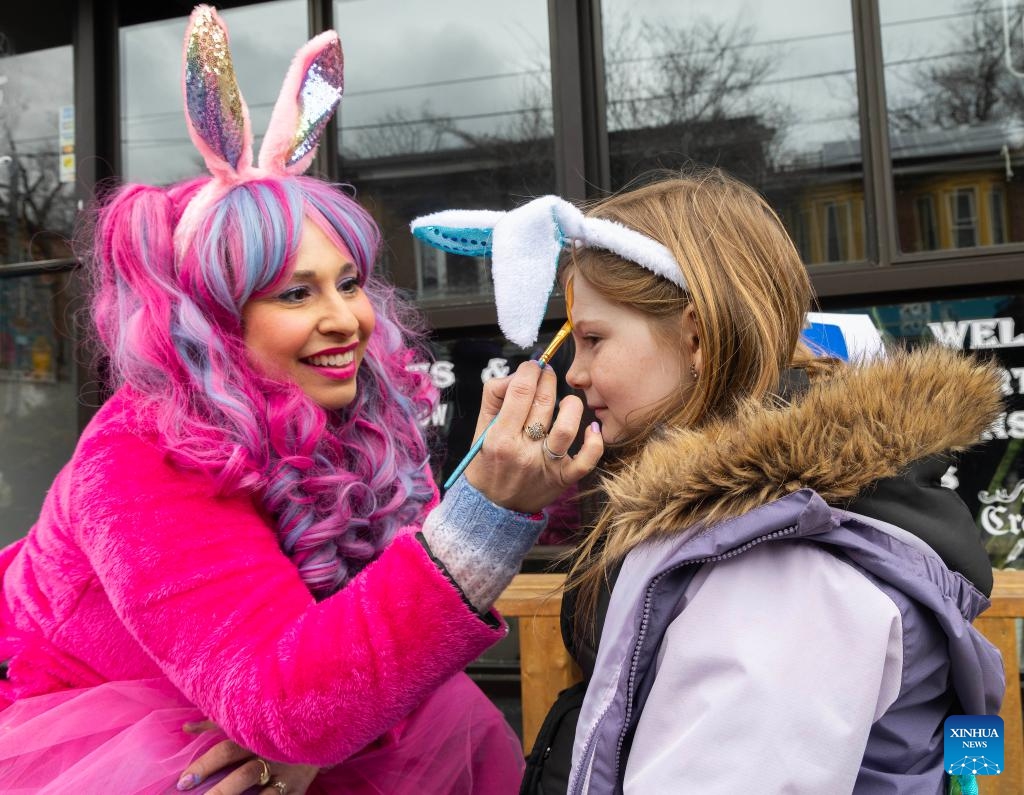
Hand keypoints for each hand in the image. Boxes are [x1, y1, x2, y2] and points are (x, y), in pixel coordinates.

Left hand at [176, 721, 317, 794]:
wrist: (319, 726)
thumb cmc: (274, 724)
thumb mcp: (247, 721)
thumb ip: (216, 724)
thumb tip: (186, 727)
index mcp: (255, 737)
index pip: (225, 751)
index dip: (204, 766)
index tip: (183, 782)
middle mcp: (270, 755)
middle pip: (243, 776)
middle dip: (221, 792)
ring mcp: (286, 775)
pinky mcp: (297, 788)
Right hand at [465, 360, 601, 513]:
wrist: (493, 509)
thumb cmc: (487, 463)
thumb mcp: (481, 430)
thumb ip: (495, 397)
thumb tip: (520, 375)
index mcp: (500, 437)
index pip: (521, 391)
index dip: (530, 370)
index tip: (532, 367)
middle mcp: (523, 451)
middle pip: (544, 403)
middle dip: (548, 379)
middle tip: (547, 374)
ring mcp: (546, 466)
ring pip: (567, 427)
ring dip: (571, 405)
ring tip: (566, 401)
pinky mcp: (563, 479)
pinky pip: (586, 460)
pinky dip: (595, 442)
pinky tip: (592, 428)